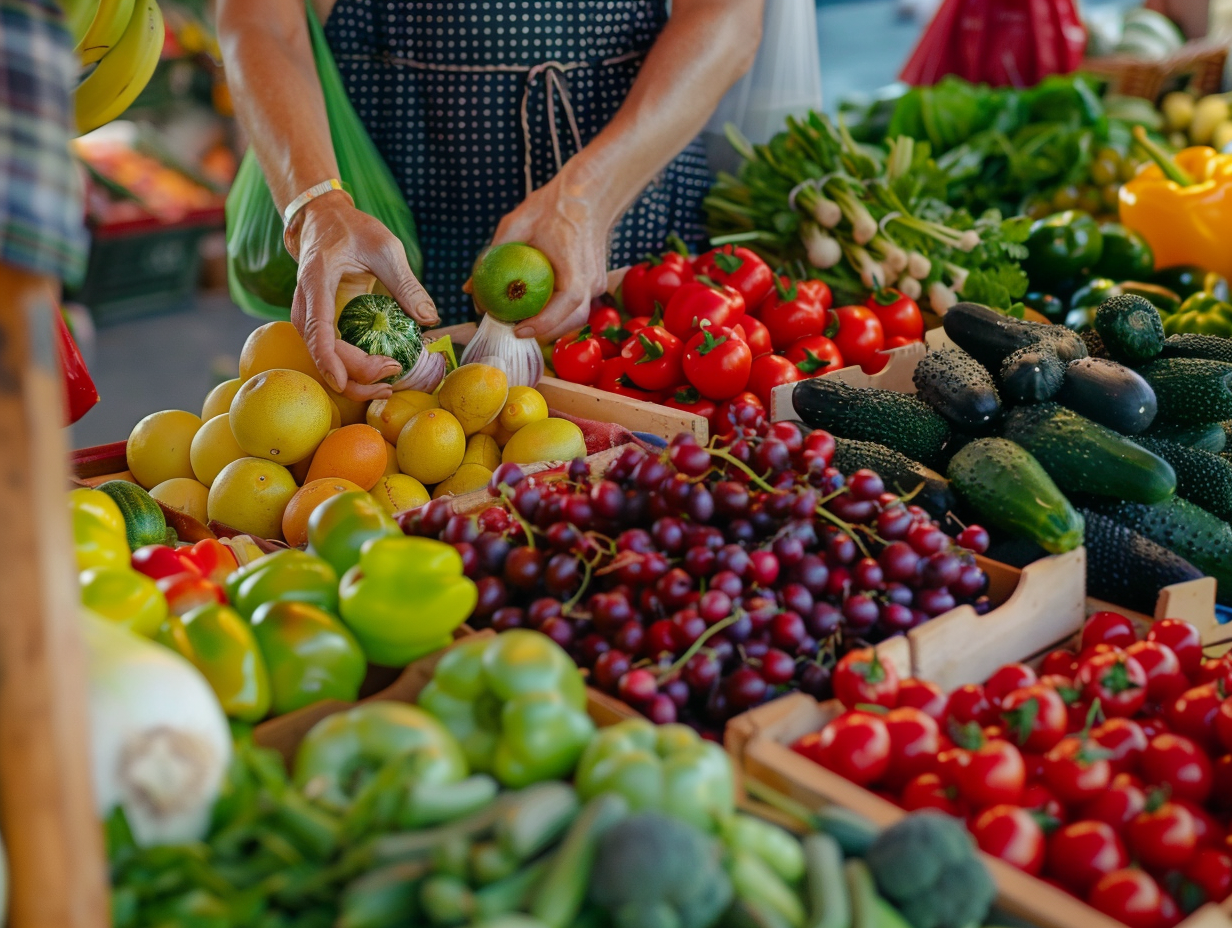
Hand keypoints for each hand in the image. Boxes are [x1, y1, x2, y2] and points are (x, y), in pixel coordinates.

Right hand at [289, 192, 438, 399]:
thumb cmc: (354, 230)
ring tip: (386, 386)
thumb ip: (406, 283)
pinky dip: (351, 367)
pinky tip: (377, 373)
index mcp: (317, 279)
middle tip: (391, 374)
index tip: (342, 380)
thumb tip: (430, 319)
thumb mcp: (386, 248)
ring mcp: (309, 314)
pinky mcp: (320, 322)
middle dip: (353, 371)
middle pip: (320, 348)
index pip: (316, 324)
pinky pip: (330, 351)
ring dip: (351, 376)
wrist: (324, 221)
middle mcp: (306, 301)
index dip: (327, 356)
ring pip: (322, 355)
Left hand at [485, 175, 609, 342]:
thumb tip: (470, 288)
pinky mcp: (595, 283)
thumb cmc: (553, 205)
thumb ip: (493, 254)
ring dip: (550, 326)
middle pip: (572, 321)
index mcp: (578, 268)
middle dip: (543, 333)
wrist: (588, 195)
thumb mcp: (517, 224)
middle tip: (511, 331)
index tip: (517, 330)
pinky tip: (534, 311)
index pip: (567, 304)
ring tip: (520, 324)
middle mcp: (592, 282)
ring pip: (575, 318)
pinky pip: (576, 308)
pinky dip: (556, 314)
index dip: (543, 323)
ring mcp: (597, 284)